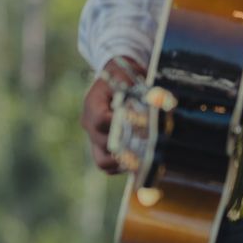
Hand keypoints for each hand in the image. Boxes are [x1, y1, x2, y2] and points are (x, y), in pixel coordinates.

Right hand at [81, 58, 142, 173]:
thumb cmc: (123, 76)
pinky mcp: (100, 146)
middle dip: (127, 144)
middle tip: (148, 143)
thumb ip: (135, 93)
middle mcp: (89, 124)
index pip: (101, 121)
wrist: (115, 77)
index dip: (119, 124)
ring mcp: (93, 137)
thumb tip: (153, 111)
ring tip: (142, 157)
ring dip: (122, 161)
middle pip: (103, 144)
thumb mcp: (127, 77)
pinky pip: (106, 165)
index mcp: (92, 104)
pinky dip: (121, 166)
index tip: (138, 121)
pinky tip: (138, 158)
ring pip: (102, 161)